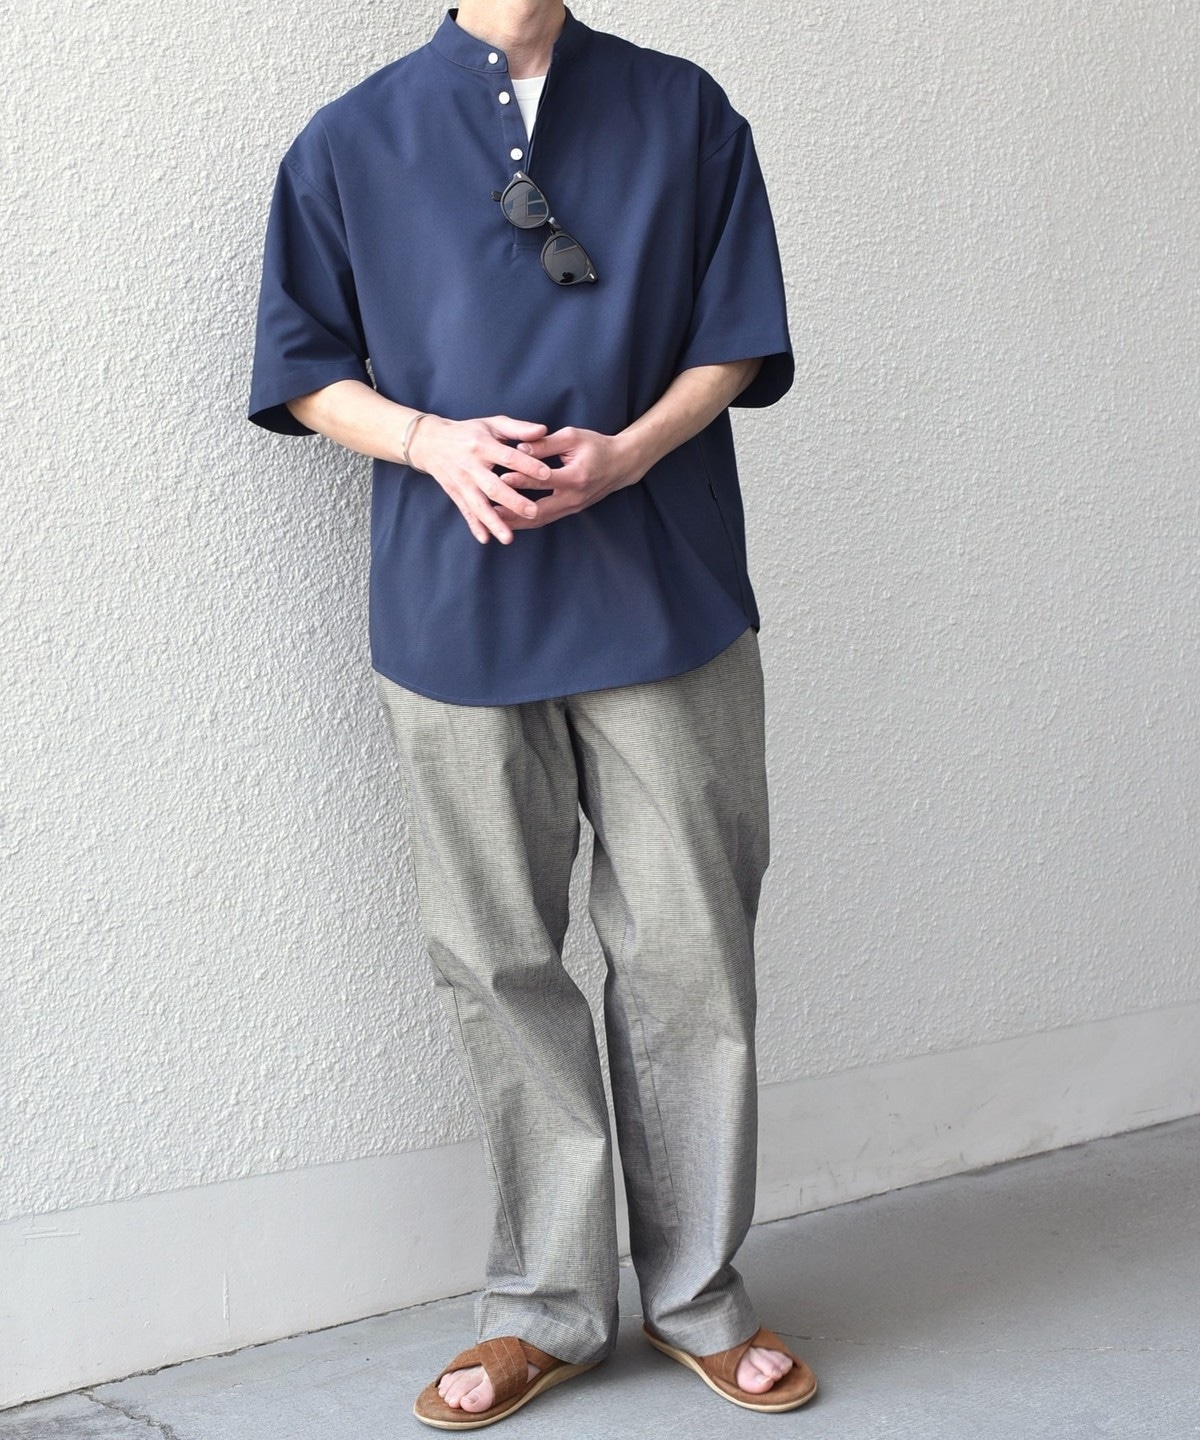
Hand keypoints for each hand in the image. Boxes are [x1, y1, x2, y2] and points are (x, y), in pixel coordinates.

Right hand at [407, 414, 556, 543]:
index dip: (527, 465)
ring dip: (494, 522)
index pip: (508, 457)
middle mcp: (471, 466)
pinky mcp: (456, 494)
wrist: (431, 443)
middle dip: (513, 501)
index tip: (547, 474)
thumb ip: (518, 428)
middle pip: (493, 486)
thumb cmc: (469, 432)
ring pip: (479, 505)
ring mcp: (462, 483)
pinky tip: (486, 539)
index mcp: (482, 445)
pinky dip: (475, 526)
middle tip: (533, 512)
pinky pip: (466, 512)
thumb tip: (543, 430)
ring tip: (508, 538)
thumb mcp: (492, 424)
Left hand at [491, 427, 646, 529]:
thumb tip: (519, 448)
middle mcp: (574, 497)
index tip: (500, 478)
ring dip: (517, 522)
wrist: (621, 464)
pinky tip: (509, 521)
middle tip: (489, 510)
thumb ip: (546, 443)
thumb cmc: (596, 446)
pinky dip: (526, 522)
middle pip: (539, 510)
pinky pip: (545, 519)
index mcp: (576, 477)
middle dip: (513, 512)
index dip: (522, 479)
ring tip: (493, 521)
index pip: (544, 480)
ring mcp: (572, 508)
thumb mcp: (573, 437)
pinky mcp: (570, 511)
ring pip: (540, 520)